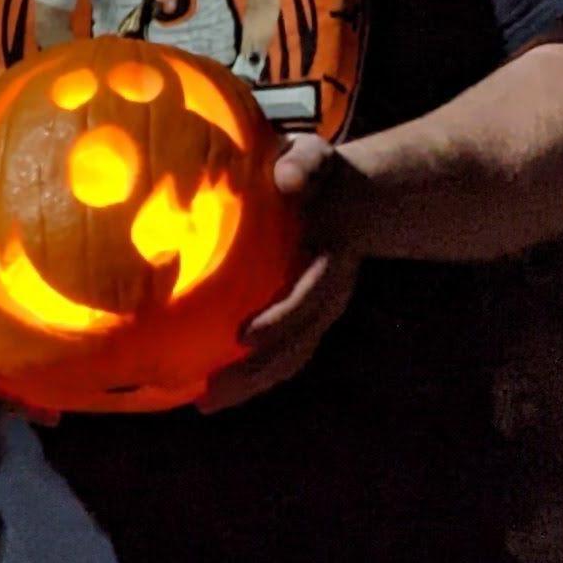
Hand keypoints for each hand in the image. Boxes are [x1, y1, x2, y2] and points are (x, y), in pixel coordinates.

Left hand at [200, 132, 360, 411]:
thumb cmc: (320, 176)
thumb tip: (288, 179)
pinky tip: (211, 386)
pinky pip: (280, 353)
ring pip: (288, 358)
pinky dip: (251, 375)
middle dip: (256, 373)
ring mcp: (316, 312)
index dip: (281, 319)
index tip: (245, 337)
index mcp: (330, 259)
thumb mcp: (315, 160)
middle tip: (210, 395)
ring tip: (206, 403)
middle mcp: (326, 295)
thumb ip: (304, 166)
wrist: (356, 198)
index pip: (309, 297)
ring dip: (250, 384)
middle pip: (297, 345)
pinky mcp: (302, 319)